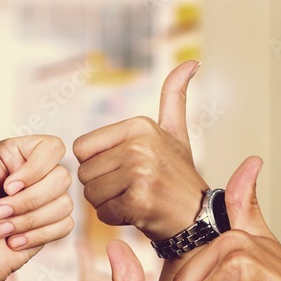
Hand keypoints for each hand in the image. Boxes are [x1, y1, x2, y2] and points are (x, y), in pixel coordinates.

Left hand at [0, 102, 70, 275]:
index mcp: (16, 155)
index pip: (54, 148)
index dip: (35, 170)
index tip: (6, 185)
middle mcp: (31, 175)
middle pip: (62, 179)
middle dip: (27, 202)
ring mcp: (41, 201)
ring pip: (65, 204)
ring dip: (29, 221)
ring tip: (1, 229)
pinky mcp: (49, 226)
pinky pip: (65, 225)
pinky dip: (37, 236)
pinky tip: (13, 242)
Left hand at [73, 62, 207, 240]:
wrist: (199, 217)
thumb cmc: (178, 176)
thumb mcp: (175, 132)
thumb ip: (174, 97)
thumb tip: (191, 63)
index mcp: (140, 125)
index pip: (81, 148)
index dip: (97, 163)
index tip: (125, 167)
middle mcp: (140, 145)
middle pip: (84, 172)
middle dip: (101, 185)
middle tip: (132, 186)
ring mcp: (140, 173)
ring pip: (90, 193)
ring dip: (106, 202)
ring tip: (134, 198)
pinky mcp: (139, 201)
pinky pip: (102, 212)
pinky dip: (115, 217)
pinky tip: (137, 213)